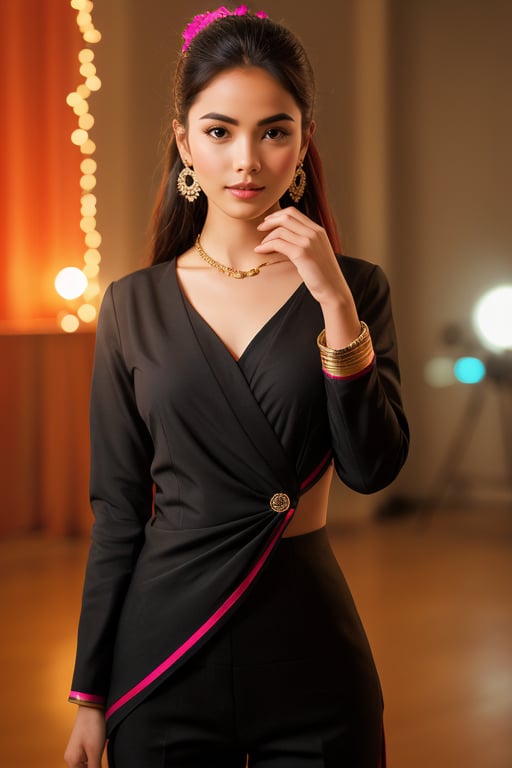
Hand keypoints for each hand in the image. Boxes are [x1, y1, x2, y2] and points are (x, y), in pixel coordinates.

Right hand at [64, 706, 105, 767]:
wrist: (91, 705)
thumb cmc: (92, 726)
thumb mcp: (95, 752)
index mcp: (72, 762)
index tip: (99, 763)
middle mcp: (71, 758)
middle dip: (95, 765)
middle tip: (99, 752)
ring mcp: (76, 751)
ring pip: (87, 765)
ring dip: (96, 761)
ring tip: (100, 747)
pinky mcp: (82, 745)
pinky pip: (89, 757)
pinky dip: (96, 755)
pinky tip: (102, 745)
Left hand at [256, 207, 360, 344]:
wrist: (333, 289)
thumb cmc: (323, 275)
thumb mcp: (316, 252)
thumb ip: (305, 242)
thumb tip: (285, 238)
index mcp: (318, 230)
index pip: (294, 212)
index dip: (277, 215)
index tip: (268, 222)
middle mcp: (314, 232)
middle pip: (286, 217)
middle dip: (269, 221)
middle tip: (260, 229)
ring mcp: (309, 242)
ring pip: (280, 230)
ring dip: (267, 237)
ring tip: (261, 246)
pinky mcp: (302, 253)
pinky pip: (278, 243)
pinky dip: (266, 246)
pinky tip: (260, 251)